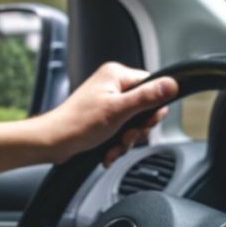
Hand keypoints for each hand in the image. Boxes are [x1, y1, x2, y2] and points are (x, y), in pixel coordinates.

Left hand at [40, 62, 177, 164]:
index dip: (153, 108)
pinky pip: (122, 131)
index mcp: (116, 75)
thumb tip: (172, 84)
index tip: (145, 122)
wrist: (53, 142)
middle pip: (144, 108)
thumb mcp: (119, 110)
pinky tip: (108, 151)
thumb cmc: (78, 124)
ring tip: (113, 145)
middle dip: (137, 129)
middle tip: (125, 135)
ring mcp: (107, 102)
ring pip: (134, 123)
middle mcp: (112, 85)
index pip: (152, 86)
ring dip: (126, 140)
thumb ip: (147, 97)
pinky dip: (117, 144)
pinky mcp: (103, 118)